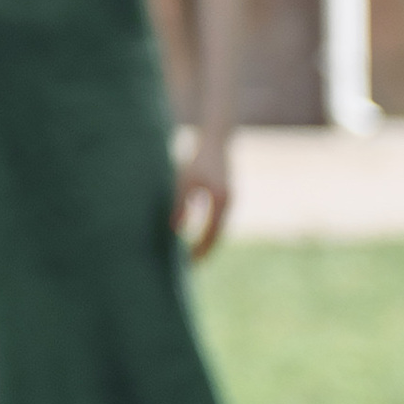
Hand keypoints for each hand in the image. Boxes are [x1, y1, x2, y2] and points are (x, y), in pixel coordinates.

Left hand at [173, 140, 230, 258]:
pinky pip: (218, 219)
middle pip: (217, 234)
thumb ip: (180, 203)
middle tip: (191, 263)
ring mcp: (229, 199)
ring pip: (218, 227)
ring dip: (207, 240)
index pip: (210, 233)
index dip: (200, 249)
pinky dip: (209, 229)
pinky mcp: (225, 195)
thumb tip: (175, 228)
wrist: (215, 140)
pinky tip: (198, 233)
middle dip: (205, 249)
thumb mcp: (186, 179)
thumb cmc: (198, 158)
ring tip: (193, 253)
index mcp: (220, 201)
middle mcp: (228, 202)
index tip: (189, 262)